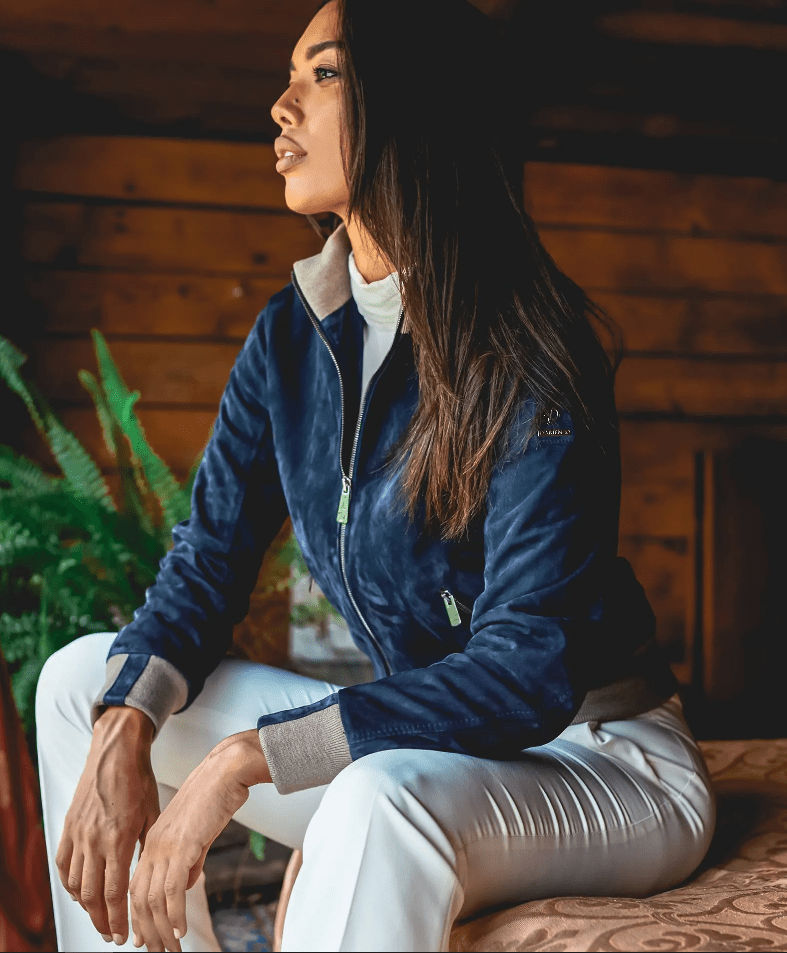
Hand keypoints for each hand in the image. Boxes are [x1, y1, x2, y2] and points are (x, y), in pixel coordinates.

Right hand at [56, 706, 157, 944]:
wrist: (116, 752)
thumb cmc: (139, 781)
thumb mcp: (152, 814)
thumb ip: (148, 846)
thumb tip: (155, 873)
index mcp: (118, 839)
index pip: (114, 892)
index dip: (118, 918)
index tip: (123, 936)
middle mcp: (94, 840)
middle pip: (92, 895)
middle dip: (102, 921)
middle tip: (112, 935)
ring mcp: (78, 834)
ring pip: (75, 884)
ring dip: (85, 907)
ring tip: (98, 918)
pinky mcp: (68, 826)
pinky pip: (63, 864)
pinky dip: (70, 884)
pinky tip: (80, 893)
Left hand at [129, 729, 270, 951]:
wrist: (226, 770)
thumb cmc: (216, 795)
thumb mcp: (197, 833)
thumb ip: (189, 859)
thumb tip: (185, 885)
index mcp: (153, 840)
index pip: (137, 887)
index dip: (138, 917)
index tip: (144, 939)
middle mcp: (154, 845)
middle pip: (140, 899)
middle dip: (147, 931)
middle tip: (158, 952)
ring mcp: (166, 846)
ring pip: (153, 899)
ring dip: (160, 929)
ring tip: (171, 948)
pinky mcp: (183, 846)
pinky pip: (173, 890)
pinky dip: (174, 915)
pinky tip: (180, 930)